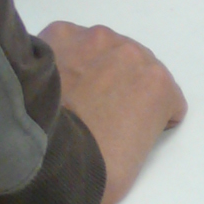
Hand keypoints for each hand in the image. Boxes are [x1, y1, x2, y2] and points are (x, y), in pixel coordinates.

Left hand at [42, 20, 186, 203]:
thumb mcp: (133, 162)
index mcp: (157, 84)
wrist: (37, 154)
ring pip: (102, 51)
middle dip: (119, 88)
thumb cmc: (92, 170)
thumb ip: (137, 133)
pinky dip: (63, 60)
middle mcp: (131, 53)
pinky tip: (49, 86)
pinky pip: (69, 43)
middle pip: (134, 68)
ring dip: (92, 70)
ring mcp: (94, 40)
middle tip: (93, 116)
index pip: (166, 98)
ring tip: (67, 100)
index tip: (124, 134)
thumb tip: (113, 130)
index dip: (146, 119)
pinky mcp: (61, 34)